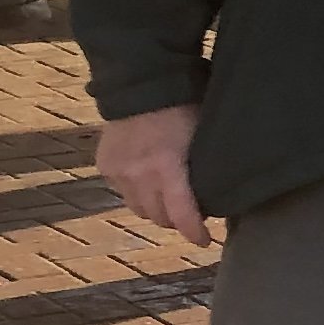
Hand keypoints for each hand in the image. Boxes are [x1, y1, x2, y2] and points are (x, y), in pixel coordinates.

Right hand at [97, 105, 208, 242]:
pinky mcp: (105, 164)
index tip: (204, 240)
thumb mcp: (202, 136)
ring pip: (138, 208)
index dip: (193, 232)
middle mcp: (139, 175)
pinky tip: (146, 181)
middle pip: (158, 217)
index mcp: (167, 167)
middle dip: (175, 220)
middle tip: (188, 215)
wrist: (141, 84)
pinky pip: (122, 191)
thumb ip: (203, 167)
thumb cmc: (184, 105)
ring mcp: (118, 171)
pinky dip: (135, 191)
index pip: (181, 215)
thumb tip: (218, 192)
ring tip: (167, 201)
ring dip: (154, 208)